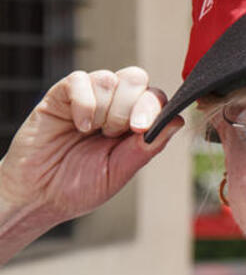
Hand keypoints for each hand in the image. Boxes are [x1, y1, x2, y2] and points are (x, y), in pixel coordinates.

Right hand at [0, 68, 182, 256]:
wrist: (38, 196)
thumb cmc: (79, 187)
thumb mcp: (120, 170)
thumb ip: (148, 146)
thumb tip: (178, 120)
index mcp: (133, 123)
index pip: (156, 97)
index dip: (153, 108)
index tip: (139, 129)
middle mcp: (113, 105)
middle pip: (137, 78)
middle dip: (130, 106)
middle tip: (112, 133)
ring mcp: (88, 98)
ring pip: (110, 78)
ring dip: (104, 109)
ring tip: (91, 132)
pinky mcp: (61, 95)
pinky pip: (80, 80)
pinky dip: (84, 102)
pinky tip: (79, 124)